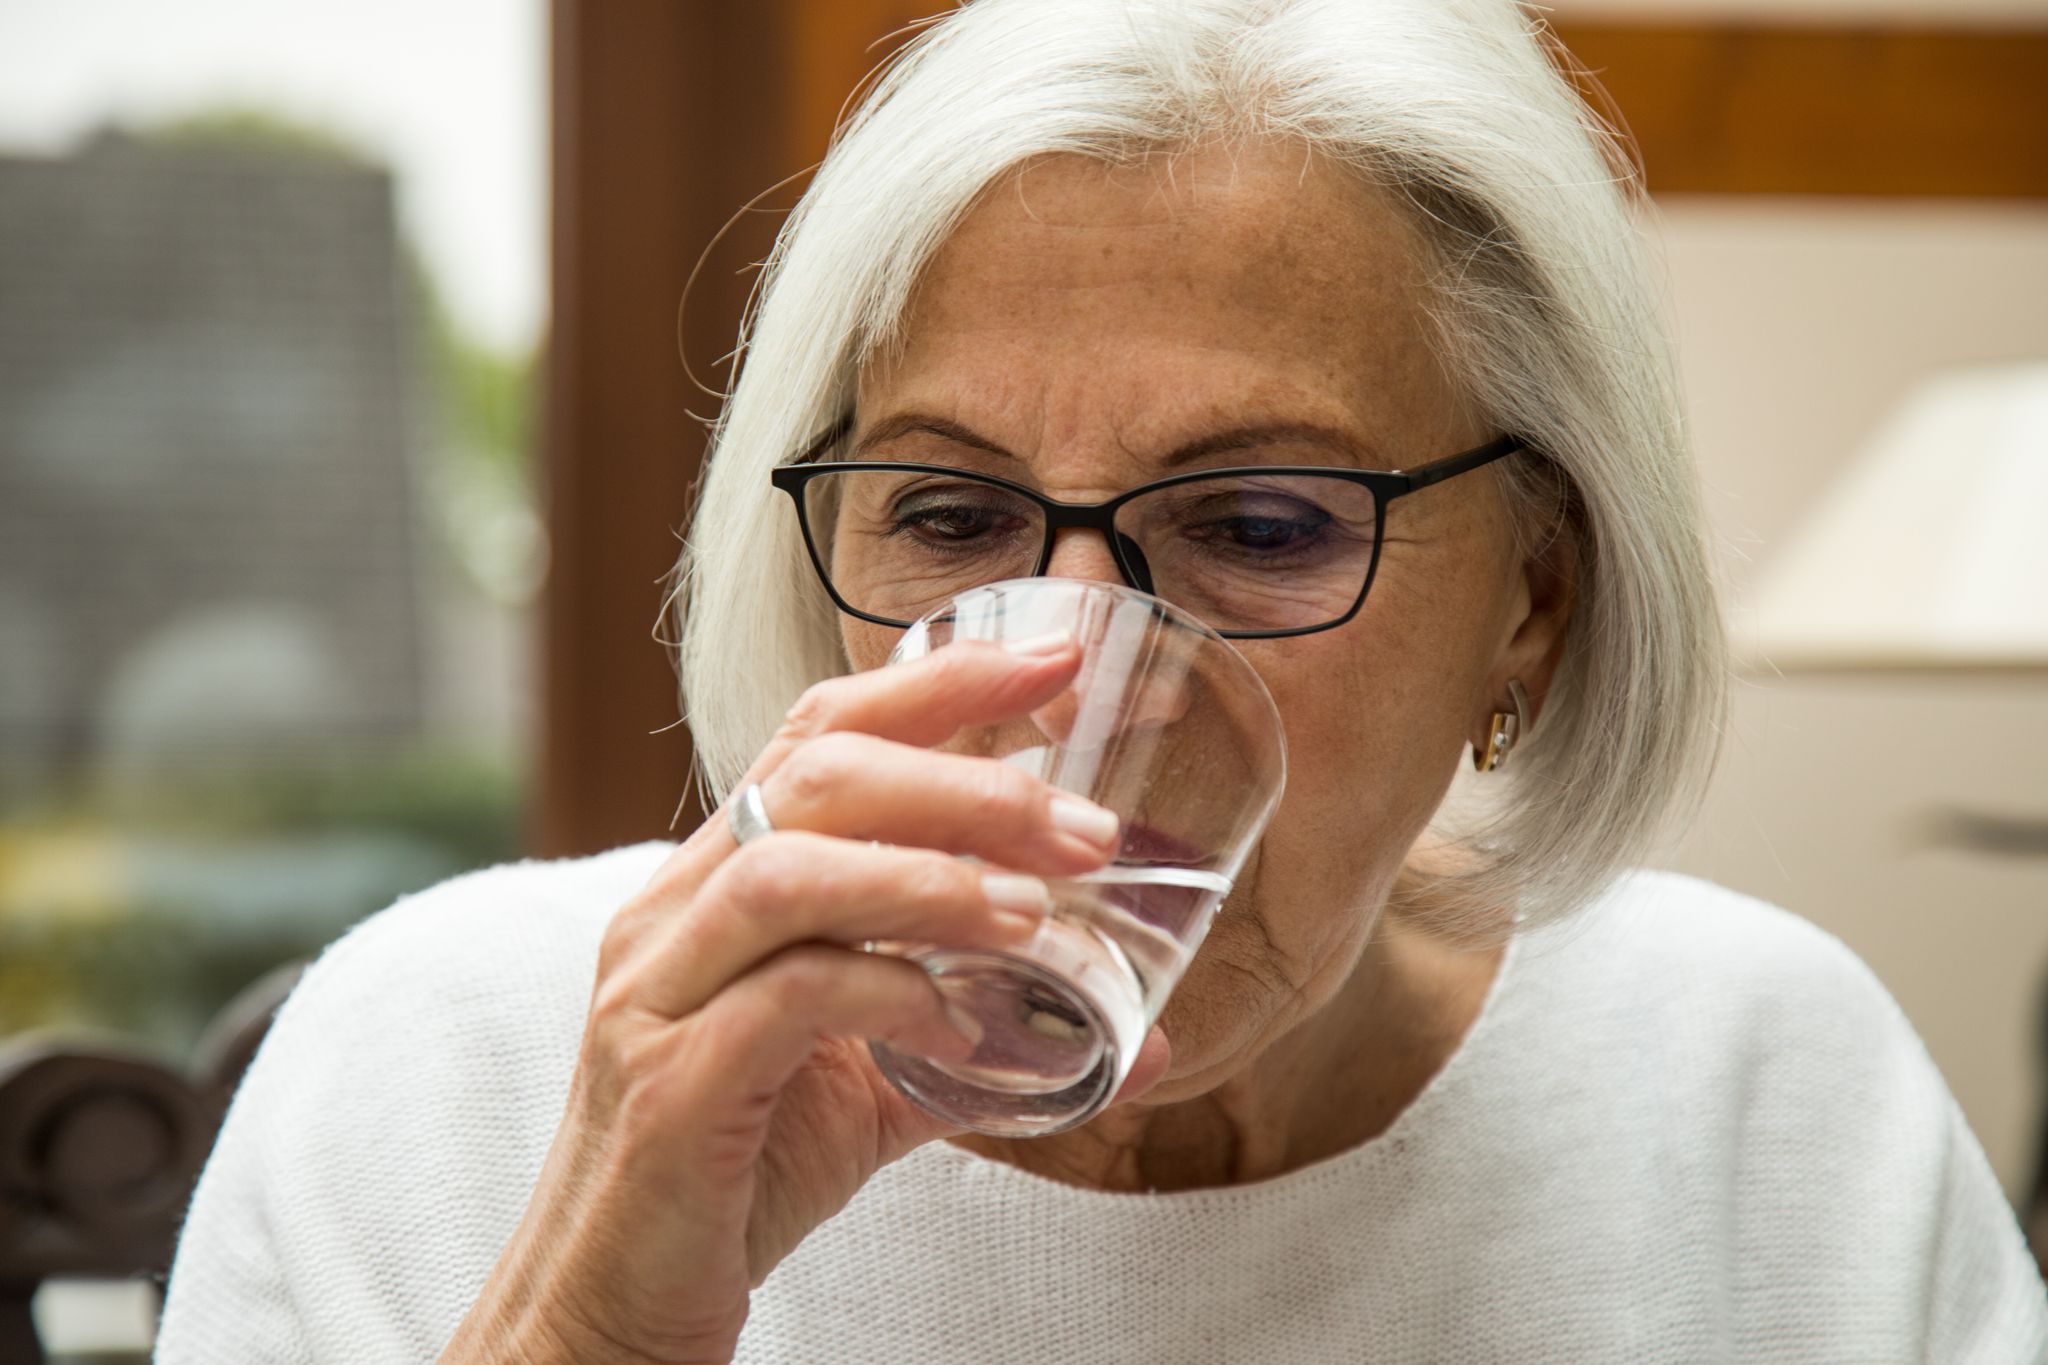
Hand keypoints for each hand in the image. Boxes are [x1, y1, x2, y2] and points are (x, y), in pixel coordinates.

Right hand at [442, 635, 1173, 1363]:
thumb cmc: (735, 1173)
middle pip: (818, 775)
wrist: (614, 1308)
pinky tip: (959, 1031)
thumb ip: (986, 1037)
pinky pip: (783, 997)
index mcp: (717, 884)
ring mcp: (658, 991)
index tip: (1057, 664)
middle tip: (1087, 830)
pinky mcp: (668, 1084)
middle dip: (969, 781)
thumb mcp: (872, 1085)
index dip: (940, 685)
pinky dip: (889, 994)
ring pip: (794, 869)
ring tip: (1036, 916)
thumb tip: (1142, 1031)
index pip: (822, 733)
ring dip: (933, 878)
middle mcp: (674, 913)